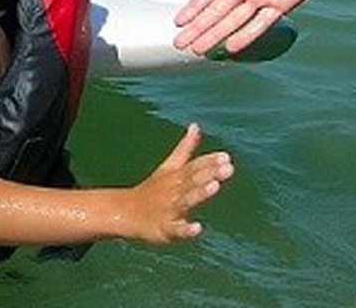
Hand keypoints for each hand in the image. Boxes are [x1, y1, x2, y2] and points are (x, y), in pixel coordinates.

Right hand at [123, 123, 233, 243]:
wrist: (127, 213)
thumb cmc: (154, 189)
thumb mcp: (169, 166)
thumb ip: (185, 147)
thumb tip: (196, 125)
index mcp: (177, 175)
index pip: (195, 166)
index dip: (210, 161)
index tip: (226, 156)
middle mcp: (174, 190)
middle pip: (193, 180)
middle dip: (210, 173)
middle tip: (228, 168)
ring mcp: (169, 209)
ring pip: (186, 201)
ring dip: (200, 193)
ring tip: (215, 186)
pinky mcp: (165, 228)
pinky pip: (176, 230)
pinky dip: (186, 230)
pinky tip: (198, 228)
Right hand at [173, 0, 337, 54]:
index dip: (194, 6)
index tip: (178, 20)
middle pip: (216, 11)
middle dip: (197, 27)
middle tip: (178, 44)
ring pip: (233, 21)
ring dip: (215, 35)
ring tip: (196, 51)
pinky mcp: (280, 5)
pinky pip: (260, 23)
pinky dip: (246, 35)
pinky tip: (230, 48)